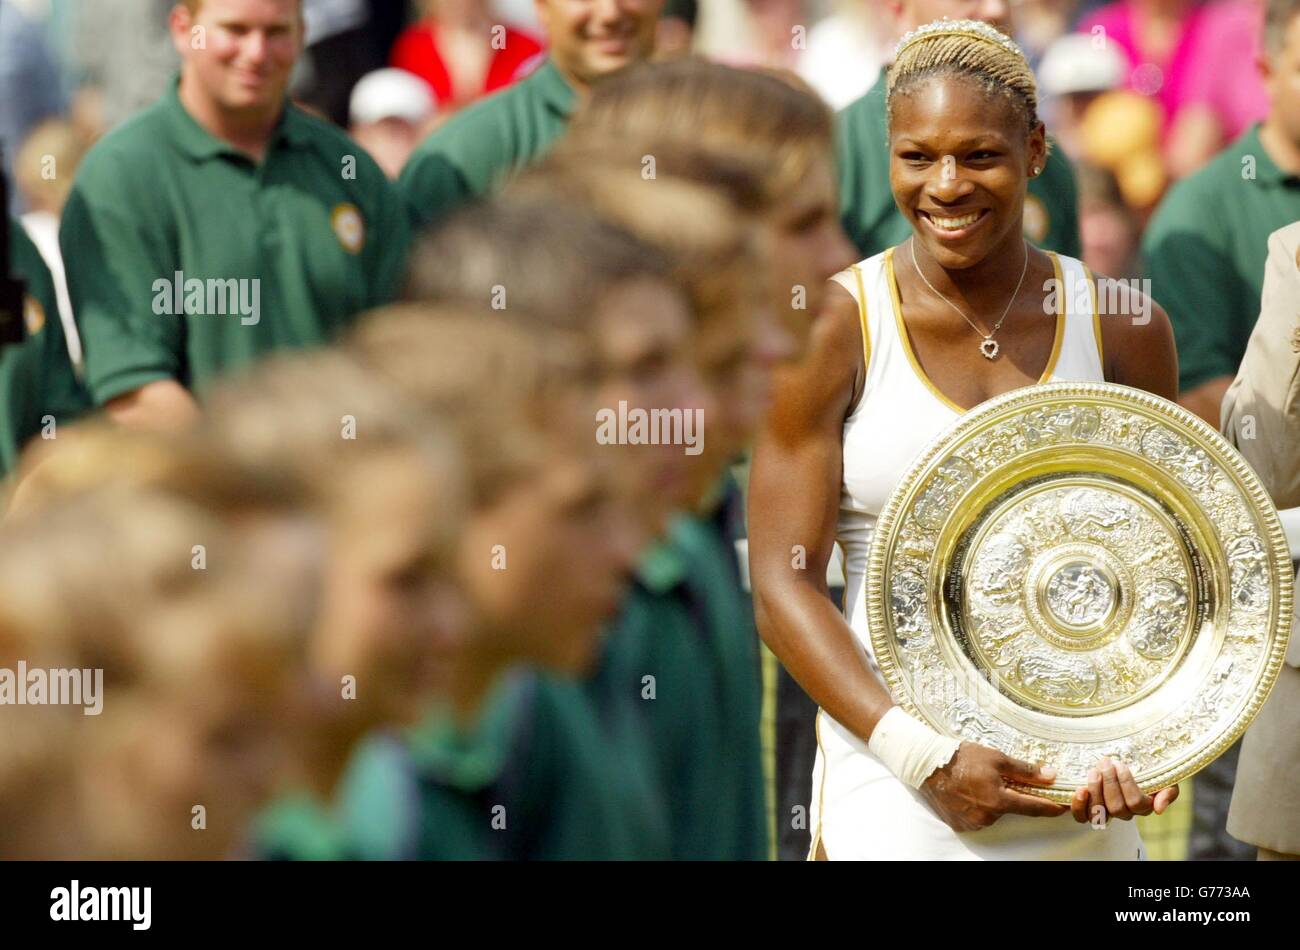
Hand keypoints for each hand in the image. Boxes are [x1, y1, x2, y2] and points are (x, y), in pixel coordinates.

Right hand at [920, 741, 1068, 831]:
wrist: (928, 765)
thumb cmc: (962, 758)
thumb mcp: (997, 758)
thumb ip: (1026, 770)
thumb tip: (1051, 776)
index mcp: (999, 800)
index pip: (1033, 808)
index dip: (1050, 807)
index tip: (1061, 807)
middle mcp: (987, 816)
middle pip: (1010, 809)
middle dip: (1010, 796)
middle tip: (997, 780)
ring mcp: (973, 823)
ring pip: (993, 814)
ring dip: (992, 802)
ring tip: (977, 784)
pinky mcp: (960, 825)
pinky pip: (977, 818)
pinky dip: (976, 808)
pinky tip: (967, 793)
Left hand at [1069, 757, 1178, 823]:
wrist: (1125, 760)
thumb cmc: (1146, 767)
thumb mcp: (1164, 777)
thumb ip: (1168, 792)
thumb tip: (1158, 809)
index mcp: (1143, 806)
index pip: (1136, 803)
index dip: (1127, 784)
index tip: (1120, 763)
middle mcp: (1125, 813)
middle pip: (1117, 808)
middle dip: (1110, 782)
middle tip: (1106, 762)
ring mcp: (1106, 812)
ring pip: (1099, 813)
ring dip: (1095, 791)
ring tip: (1094, 771)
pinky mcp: (1088, 809)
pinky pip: (1082, 817)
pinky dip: (1079, 805)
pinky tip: (1081, 789)